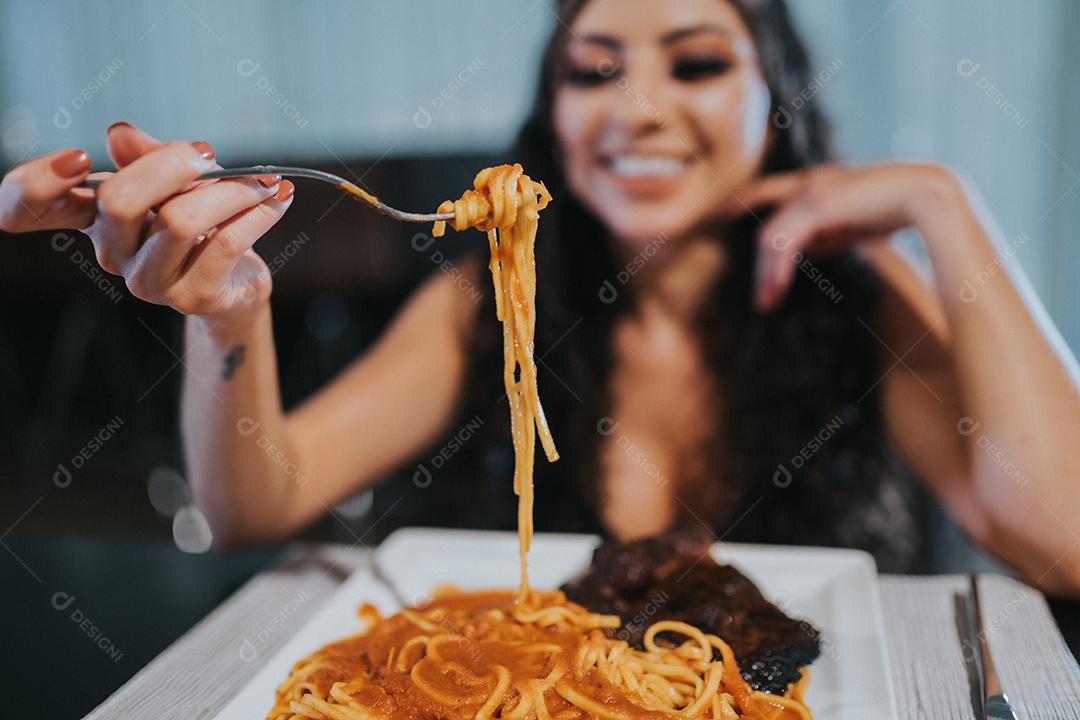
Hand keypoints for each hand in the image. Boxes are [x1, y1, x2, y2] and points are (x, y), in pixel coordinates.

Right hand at [3, 122, 294, 325]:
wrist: (238, 286)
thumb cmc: (203, 227)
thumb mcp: (177, 183)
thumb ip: (148, 157)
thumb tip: (117, 132)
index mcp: (96, 218)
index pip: (25, 208)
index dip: (34, 184)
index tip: (75, 158)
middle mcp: (113, 252)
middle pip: (121, 200)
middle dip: (172, 164)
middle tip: (211, 155)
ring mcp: (150, 282)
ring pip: (181, 221)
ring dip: (231, 191)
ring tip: (263, 182)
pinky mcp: (193, 298)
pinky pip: (227, 243)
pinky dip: (259, 213)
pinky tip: (278, 200)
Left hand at [731, 162, 964, 310]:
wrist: (927, 195)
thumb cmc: (898, 207)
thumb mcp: (853, 224)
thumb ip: (826, 234)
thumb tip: (806, 252)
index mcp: (820, 180)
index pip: (772, 187)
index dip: (747, 196)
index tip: (725, 211)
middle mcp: (810, 181)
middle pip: (765, 211)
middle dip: (750, 244)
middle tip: (752, 287)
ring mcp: (811, 190)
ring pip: (772, 236)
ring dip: (768, 274)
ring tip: (766, 303)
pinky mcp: (815, 205)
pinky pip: (783, 241)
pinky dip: (777, 270)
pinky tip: (775, 291)